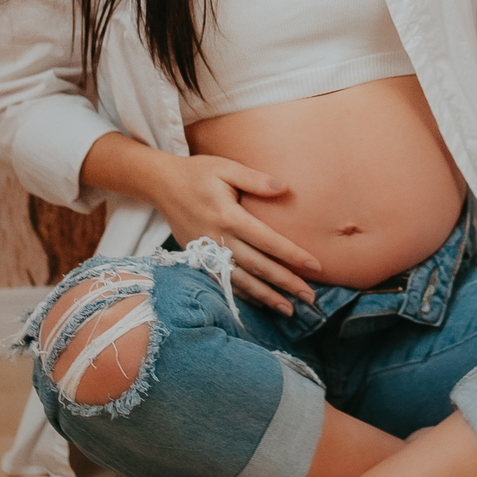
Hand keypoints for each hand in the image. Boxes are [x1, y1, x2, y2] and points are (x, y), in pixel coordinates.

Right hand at [157, 153, 322, 315]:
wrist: (160, 185)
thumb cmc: (198, 172)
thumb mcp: (226, 167)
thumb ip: (256, 179)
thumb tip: (285, 188)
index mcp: (229, 216)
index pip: (267, 240)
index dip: (292, 255)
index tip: (316, 267)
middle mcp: (218, 239)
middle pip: (257, 266)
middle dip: (285, 283)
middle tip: (310, 298)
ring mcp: (207, 252)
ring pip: (241, 280)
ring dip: (266, 296)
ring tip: (289, 309)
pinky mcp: (198, 259)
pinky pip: (224, 281)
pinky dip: (244, 294)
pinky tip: (261, 303)